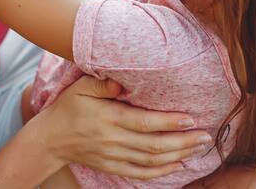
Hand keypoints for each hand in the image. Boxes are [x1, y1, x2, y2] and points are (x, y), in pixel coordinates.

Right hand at [29, 76, 211, 179]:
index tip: (190, 119)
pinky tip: (178, 166)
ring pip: (152, 161)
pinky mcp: (112, 167)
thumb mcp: (80, 88)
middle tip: (206, 136)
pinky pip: (140, 173)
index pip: (145, 123)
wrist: (50, 139)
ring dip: (178, 156)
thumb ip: (102, 84)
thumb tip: (123, 82)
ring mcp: (114, 157)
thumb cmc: (68, 108)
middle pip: (154, 145)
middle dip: (183, 142)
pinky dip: (161, 173)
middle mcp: (114, 141)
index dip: (169, 122)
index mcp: (109, 118)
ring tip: (199, 148)